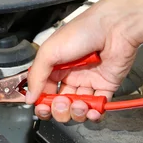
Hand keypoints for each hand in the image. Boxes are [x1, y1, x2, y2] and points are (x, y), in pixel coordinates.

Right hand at [26, 6, 139, 122]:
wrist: (114, 27)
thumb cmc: (82, 32)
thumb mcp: (49, 52)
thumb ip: (36, 76)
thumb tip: (29, 98)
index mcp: (56, 67)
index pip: (45, 92)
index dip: (43, 102)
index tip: (42, 106)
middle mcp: (71, 75)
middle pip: (60, 103)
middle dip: (59, 110)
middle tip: (61, 104)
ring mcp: (89, 82)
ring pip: (78, 108)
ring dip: (76, 113)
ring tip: (78, 105)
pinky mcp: (106, 86)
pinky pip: (98, 107)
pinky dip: (94, 115)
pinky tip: (90, 111)